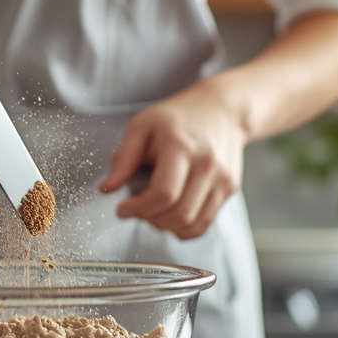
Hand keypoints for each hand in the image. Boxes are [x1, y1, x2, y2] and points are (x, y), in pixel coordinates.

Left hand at [99, 78, 249, 239]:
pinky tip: (172, 215)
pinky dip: (185, 228)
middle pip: (179, 214)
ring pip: (193, 224)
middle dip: (151, 219)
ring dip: (167, 227)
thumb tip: (107, 188)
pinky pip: (206, 223)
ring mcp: (222, 178)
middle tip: (138, 209)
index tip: (123, 209)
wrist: (221, 109)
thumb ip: (123, 158)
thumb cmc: (178, 117)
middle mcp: (207, 165)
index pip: (164, 194)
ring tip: (154, 212)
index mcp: (182, 147)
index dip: (139, 208)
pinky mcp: (230, 188)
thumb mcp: (142, 126)